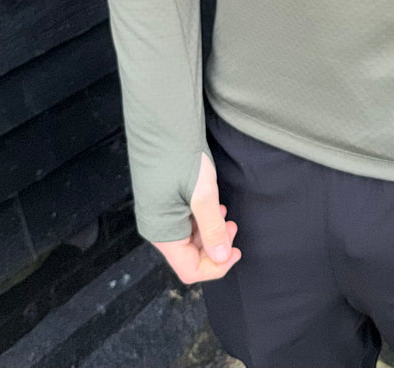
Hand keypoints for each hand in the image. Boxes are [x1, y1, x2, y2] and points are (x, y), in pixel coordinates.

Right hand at [152, 152, 241, 283]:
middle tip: (233, 225)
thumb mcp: (203, 193)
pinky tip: (213, 205)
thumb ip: (212, 228)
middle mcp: (157, 227)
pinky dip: (201, 219)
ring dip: (209, 231)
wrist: (162, 123)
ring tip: (224, 212)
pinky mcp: (163, 200)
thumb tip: (221, 257)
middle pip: (189, 256)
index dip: (216, 266)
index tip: (236, 249)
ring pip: (188, 239)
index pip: (189, 270)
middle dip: (215, 246)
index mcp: (162, 232)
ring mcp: (159, 213)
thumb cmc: (179, 154)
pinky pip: (183, 222)